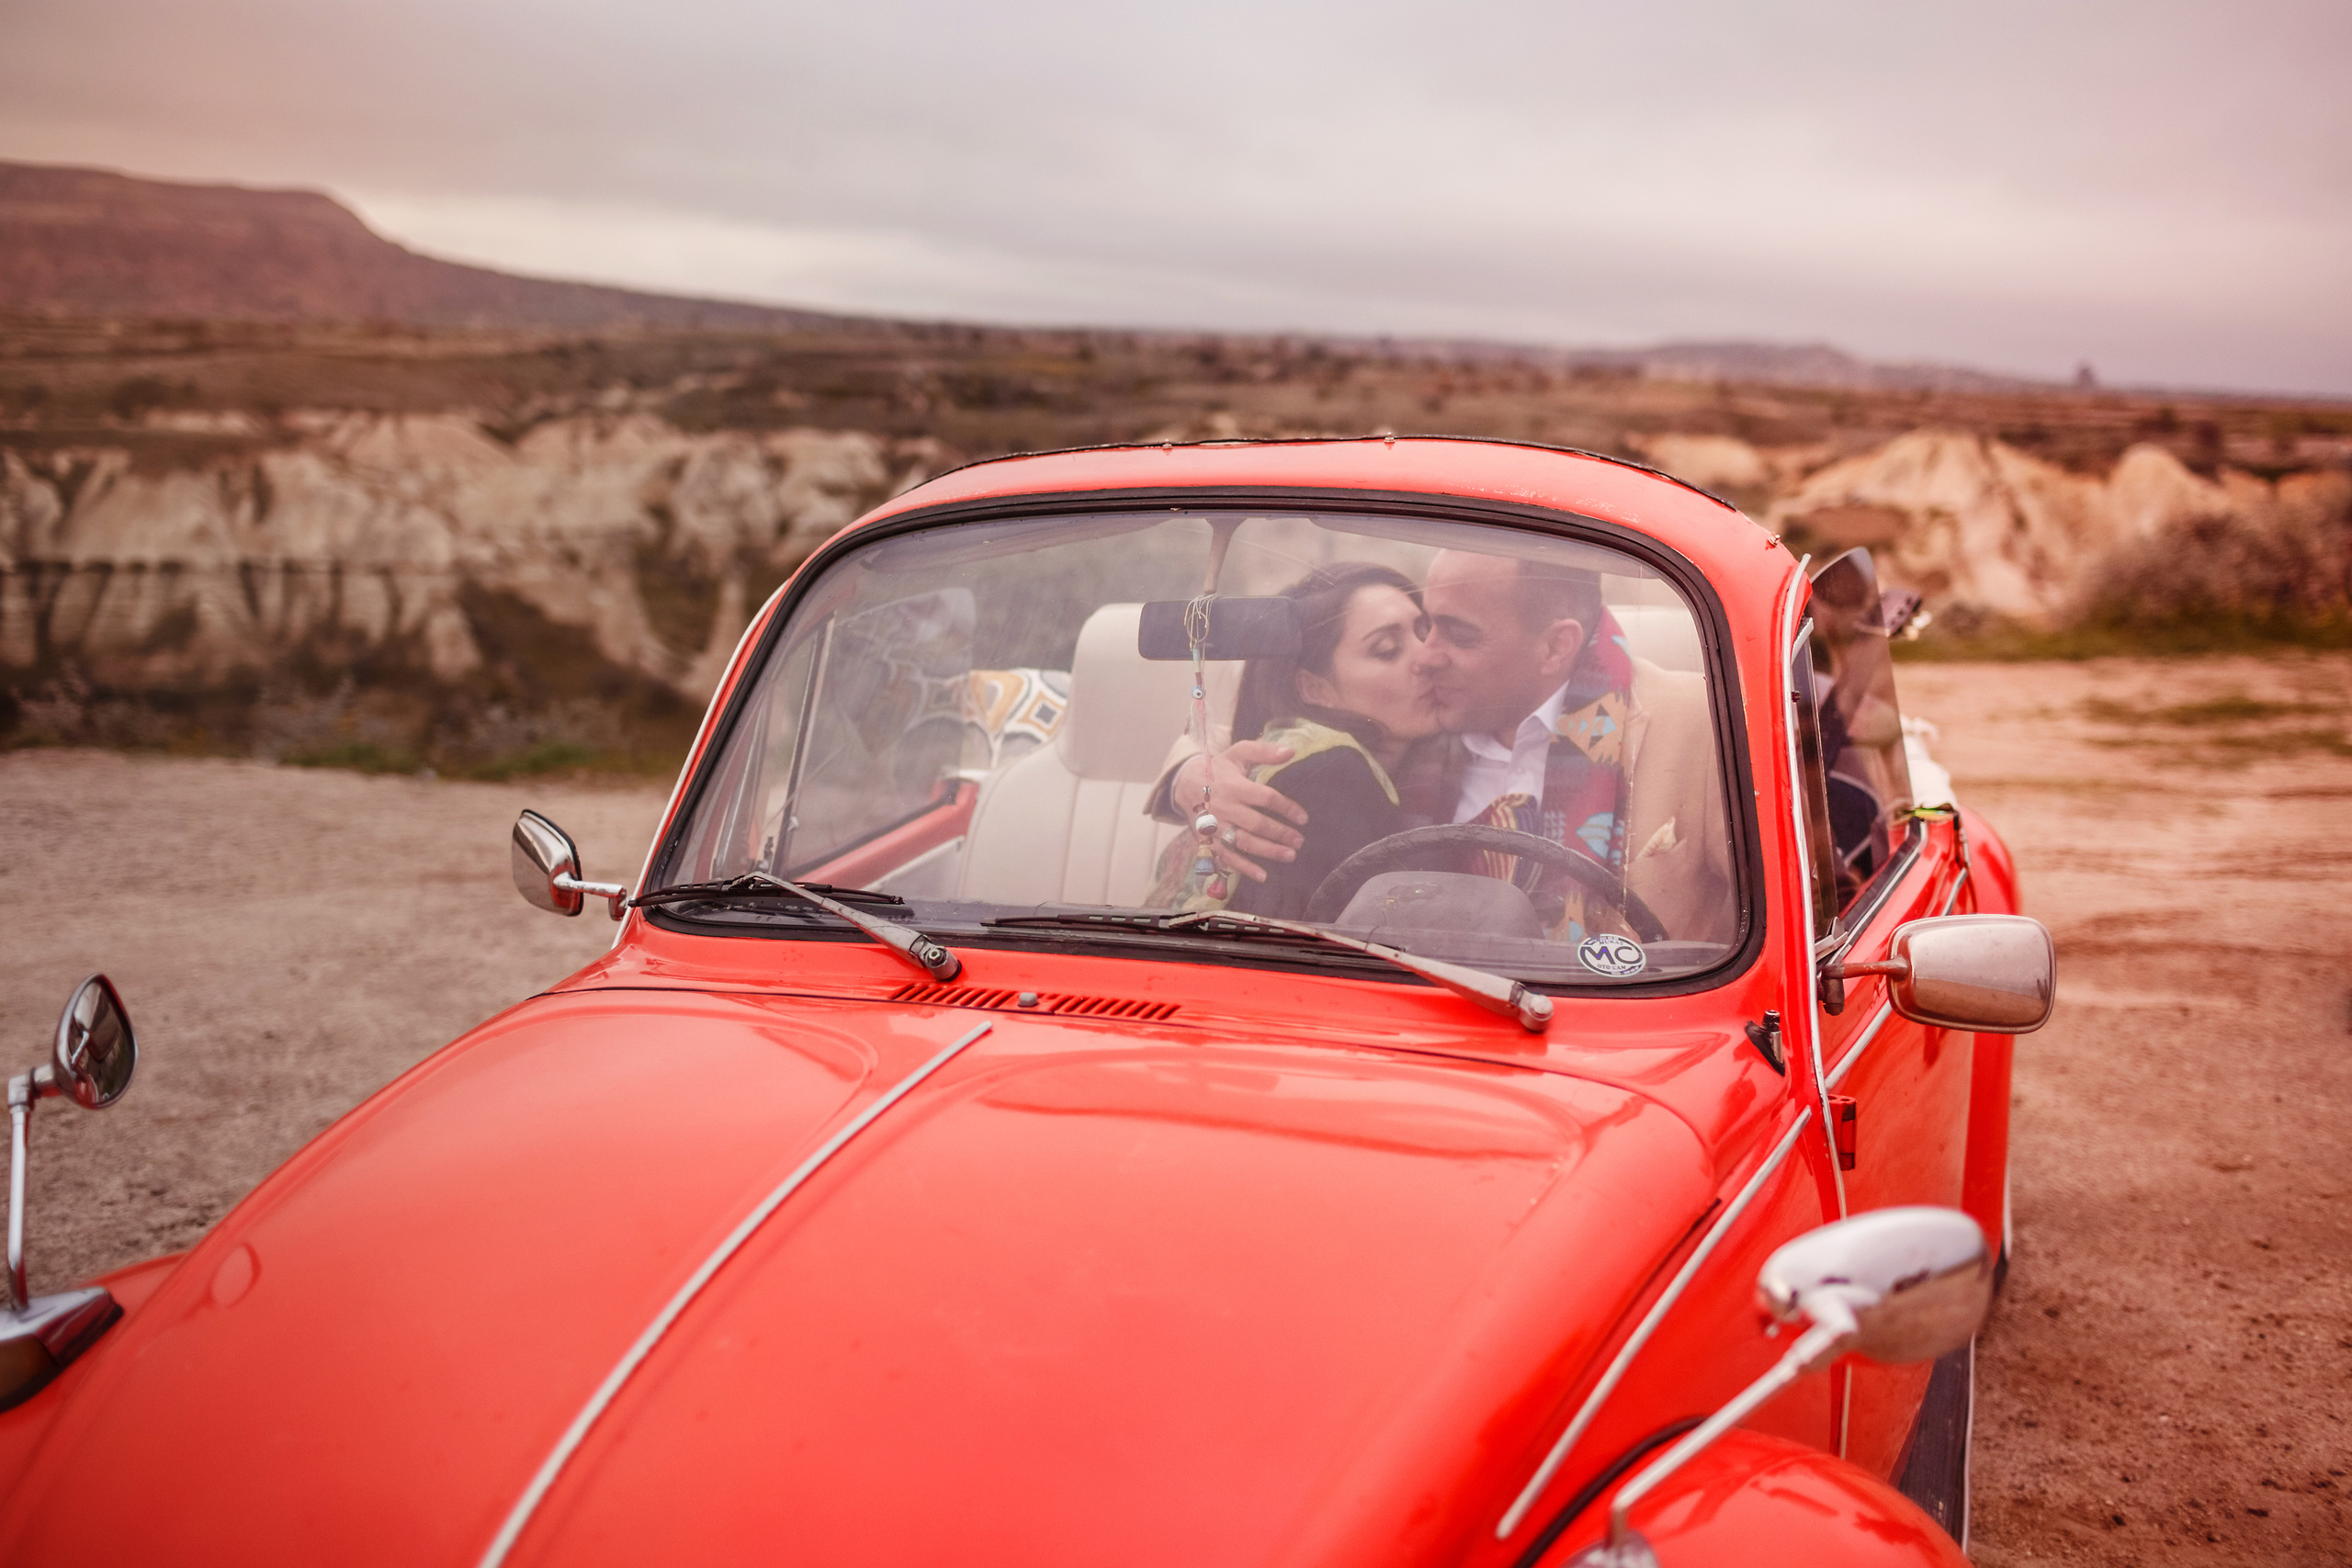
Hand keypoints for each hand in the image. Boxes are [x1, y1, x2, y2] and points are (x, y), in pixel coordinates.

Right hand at [1172, 741, 1308, 883]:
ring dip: (1268, 851)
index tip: (1303, 818)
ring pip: (1244, 842)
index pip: (1265, 797)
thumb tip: (1290, 751)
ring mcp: (1216, 826)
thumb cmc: (1218, 769)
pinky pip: (1227, 856)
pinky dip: (1244, 868)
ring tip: (1290, 856)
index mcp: (1234, 786)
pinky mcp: (1209, 840)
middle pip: (1256, 823)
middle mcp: (1224, 807)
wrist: (1184, 784)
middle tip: (1300, 841)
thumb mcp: (1238, 753)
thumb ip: (1263, 751)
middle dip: (1281, 833)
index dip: (1286, 808)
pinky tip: (1263, 875)